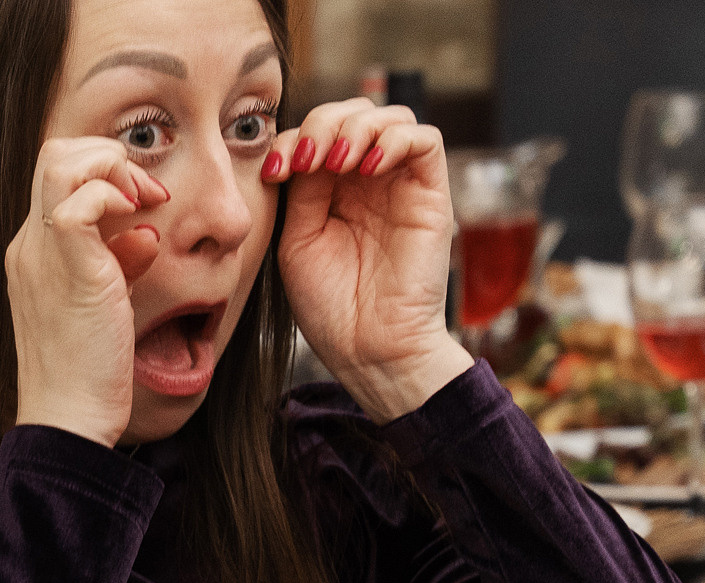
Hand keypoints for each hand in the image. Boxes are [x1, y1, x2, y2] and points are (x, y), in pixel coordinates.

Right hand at [6, 138, 167, 447]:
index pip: (58, 177)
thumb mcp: (105, 305)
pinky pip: (78, 201)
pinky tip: (138, 226)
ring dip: (111, 167)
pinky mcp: (67, 269)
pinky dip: (113, 196)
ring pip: (59, 162)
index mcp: (34, 254)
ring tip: (140, 201)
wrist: (69, 420)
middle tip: (146, 194)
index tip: (144, 201)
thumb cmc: (88, 374)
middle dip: (109, 157)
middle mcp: (30, 247)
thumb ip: (118, 262)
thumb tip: (144, 233)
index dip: (104, 172)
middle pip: (54, 155)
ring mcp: (42, 255)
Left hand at [269, 101, 472, 423]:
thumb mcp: (298, 239)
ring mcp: (400, 184)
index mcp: (333, 189)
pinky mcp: (431, 193)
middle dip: (323, 124)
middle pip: (354, 112)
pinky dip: (393, 139)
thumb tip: (301, 145)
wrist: (367, 348)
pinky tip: (365, 168)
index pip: (318, 132)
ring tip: (333, 164)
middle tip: (304, 160)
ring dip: (355, 128)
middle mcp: (369, 179)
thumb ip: (302, 190)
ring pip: (390, 116)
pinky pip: (424, 139)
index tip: (273, 170)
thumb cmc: (330, 305)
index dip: (294, 137)